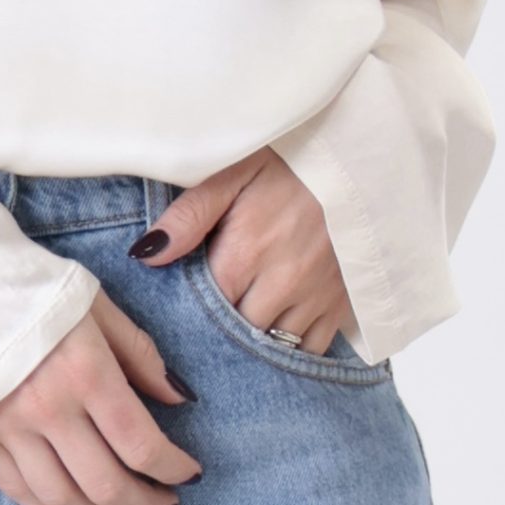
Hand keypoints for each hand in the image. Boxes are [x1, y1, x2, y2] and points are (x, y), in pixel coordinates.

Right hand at [0, 291, 203, 504]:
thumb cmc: (31, 287)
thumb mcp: (95, 305)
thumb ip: (139, 353)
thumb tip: (179, 398)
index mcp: (84, 371)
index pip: (141, 444)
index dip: (173, 470)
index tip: (189, 474)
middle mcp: (47, 409)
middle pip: (105, 484)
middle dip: (145, 504)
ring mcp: (8, 429)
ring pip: (63, 500)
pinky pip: (20, 493)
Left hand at [135, 149, 354, 356]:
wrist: (358, 156)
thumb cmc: (289, 160)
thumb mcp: (232, 172)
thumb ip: (188, 216)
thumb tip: (146, 255)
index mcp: (246, 253)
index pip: (203, 310)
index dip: (188, 309)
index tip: (180, 302)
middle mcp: (283, 285)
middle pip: (237, 334)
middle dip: (220, 327)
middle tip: (208, 311)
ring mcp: (317, 297)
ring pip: (273, 346)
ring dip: (255, 339)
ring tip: (242, 315)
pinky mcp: (344, 303)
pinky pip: (313, 348)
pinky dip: (292, 346)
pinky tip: (277, 326)